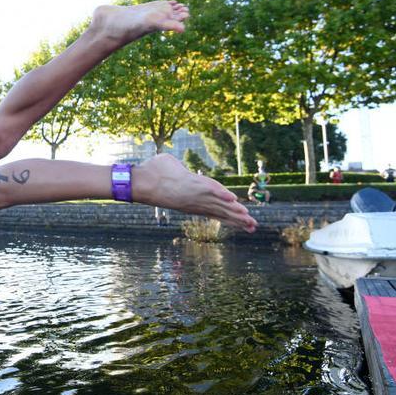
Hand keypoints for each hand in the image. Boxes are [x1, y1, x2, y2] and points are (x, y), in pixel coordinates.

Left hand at [133, 154, 256, 231]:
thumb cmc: (152, 173)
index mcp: (192, 200)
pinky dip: (221, 196)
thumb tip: (177, 167)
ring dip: (235, 211)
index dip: (228, 215)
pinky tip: (234, 202)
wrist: (141, 181)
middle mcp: (195, 201)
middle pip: (221, 211)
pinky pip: (209, 191)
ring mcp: (194, 195)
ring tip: (251, 221)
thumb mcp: (171, 171)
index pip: (214, 208)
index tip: (242, 221)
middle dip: (238, 219)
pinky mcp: (191, 186)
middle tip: (254, 227)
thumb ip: (178, 171)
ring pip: (218, 205)